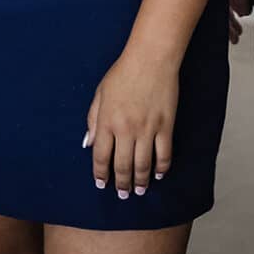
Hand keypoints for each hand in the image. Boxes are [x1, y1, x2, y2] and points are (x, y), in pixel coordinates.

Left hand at [84, 49, 178, 199]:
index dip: (101, 174)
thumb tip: (89, 143)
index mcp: (107, 122)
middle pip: (122, 166)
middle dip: (122, 184)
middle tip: (122, 194)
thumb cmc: (123, 73)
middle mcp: (126, 129)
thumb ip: (93, 120)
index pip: (101, 157)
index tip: (101, 184)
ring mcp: (147, 129)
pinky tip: (158, 175)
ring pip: (143, 165)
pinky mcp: (165, 126)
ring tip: (140, 191)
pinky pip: (164, 154)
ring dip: (141, 181)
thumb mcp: (100, 94)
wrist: (151, 58)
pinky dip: (162, 168)